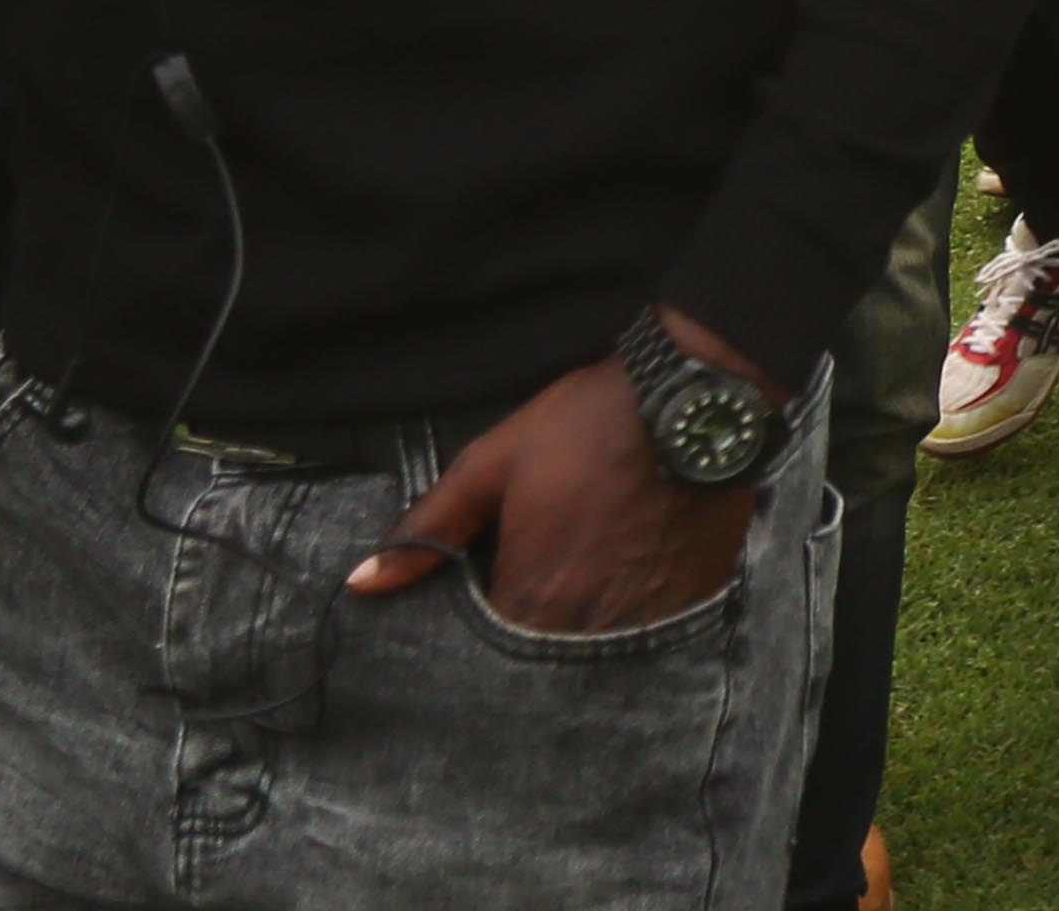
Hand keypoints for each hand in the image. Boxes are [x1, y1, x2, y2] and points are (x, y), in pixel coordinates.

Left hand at [349, 318, 763, 629]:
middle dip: (530, 631)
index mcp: (529, 596)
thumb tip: (363, 584)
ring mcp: (643, 621)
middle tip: (538, 583)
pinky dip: (629, 616)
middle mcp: (585, 625)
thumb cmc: (587, 425)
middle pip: (541, 660)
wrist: (694, 399)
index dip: (482, 629)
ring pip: (594, 653)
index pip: (486, 654)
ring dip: (579, 629)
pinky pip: (645, 637)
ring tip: (582, 580)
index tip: (488, 595)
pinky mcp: (688, 604)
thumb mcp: (493, 462)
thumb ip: (429, 527)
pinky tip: (627, 575)